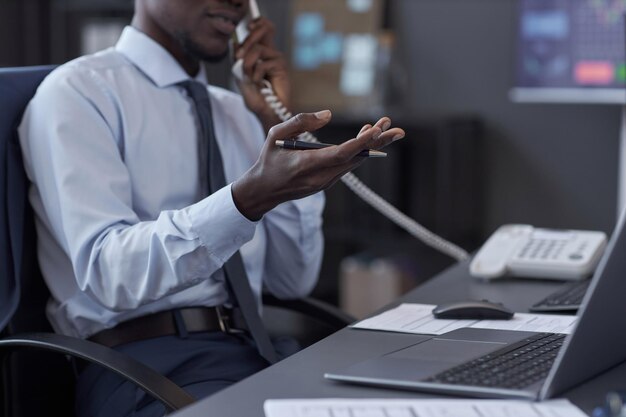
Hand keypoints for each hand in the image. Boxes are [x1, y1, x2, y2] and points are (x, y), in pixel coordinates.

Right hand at [232, 111, 404, 219]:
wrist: (263, 191)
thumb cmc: (268, 160)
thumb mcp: (276, 135)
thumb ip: (300, 121)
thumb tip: (327, 114)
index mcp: (306, 164)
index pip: (340, 154)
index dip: (360, 143)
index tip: (376, 130)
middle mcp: (320, 177)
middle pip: (355, 159)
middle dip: (377, 143)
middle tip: (398, 130)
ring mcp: (325, 182)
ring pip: (354, 162)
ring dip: (371, 145)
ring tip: (386, 126)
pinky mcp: (327, 182)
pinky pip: (348, 166)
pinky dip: (359, 151)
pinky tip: (368, 136)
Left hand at [234, 17, 289, 131]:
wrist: (267, 113)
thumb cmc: (256, 98)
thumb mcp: (241, 77)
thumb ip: (239, 61)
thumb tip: (236, 45)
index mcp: (259, 53)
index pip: (259, 29)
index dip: (255, 24)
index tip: (247, 26)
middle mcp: (268, 53)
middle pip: (261, 30)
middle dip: (246, 42)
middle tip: (239, 58)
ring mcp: (275, 59)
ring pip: (257, 49)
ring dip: (248, 64)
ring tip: (249, 77)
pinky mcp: (281, 67)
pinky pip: (264, 63)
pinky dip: (256, 74)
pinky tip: (258, 83)